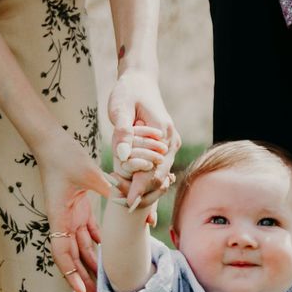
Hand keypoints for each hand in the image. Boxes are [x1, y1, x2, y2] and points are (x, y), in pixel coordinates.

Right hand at [34, 132, 109, 291]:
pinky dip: (97, 246)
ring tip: (105, 287)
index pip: (63, 254)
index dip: (71, 275)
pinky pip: (88, 233)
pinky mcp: (78, 209)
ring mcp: (70, 216)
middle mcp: (63, 221)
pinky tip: (108, 256)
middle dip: (84, 282)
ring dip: (92, 267)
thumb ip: (108, 186)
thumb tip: (129, 196)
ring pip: (81, 249)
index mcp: (60, 217)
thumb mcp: (88, 171)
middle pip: (73, 259)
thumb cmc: (65, 155)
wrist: (52, 142)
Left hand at [107, 69, 181, 207]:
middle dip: (144, 194)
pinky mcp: (165, 148)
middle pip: (160, 176)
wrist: (139, 81)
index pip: (153, 168)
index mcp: (162, 132)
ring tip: (132, 209)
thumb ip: (123, 132)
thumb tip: (123, 155)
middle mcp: (171, 141)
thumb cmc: (127, 92)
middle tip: (127, 210)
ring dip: (147, 191)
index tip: (128, 204)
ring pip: (160, 176)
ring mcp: (170, 145)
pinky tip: (139, 199)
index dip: (141, 187)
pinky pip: (158, 170)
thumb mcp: (120, 109)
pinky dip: (148, 183)